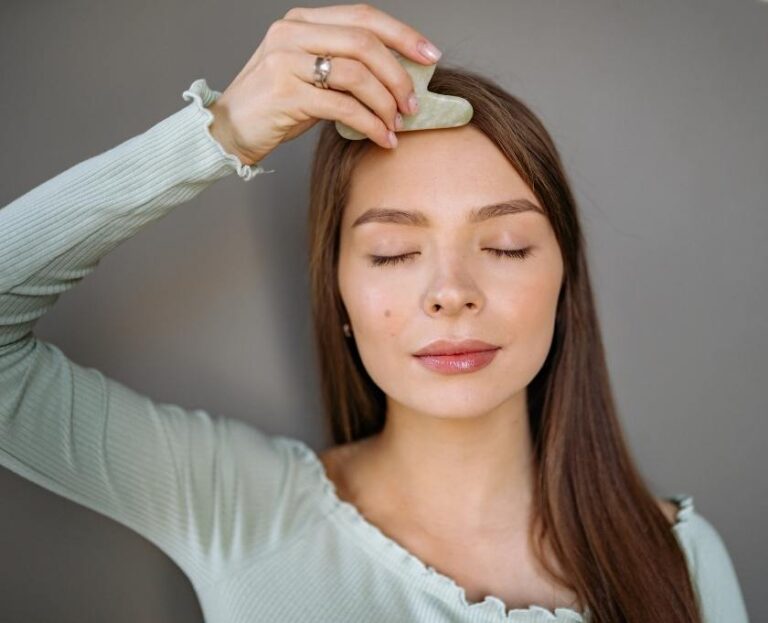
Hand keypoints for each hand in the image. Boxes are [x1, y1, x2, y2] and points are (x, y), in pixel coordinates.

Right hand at [207, 3, 441, 165]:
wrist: (229, 129)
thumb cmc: (274, 105)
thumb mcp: (309, 73)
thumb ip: (344, 65)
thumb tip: (398, 77)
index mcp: (302, 21)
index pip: (363, 17)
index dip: (403, 35)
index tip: (431, 56)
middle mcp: (293, 33)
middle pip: (365, 43)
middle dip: (398, 75)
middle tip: (413, 104)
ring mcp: (286, 61)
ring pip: (357, 74)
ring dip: (386, 103)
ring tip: (397, 125)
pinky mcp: (286, 93)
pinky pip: (343, 106)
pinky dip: (370, 124)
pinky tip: (381, 138)